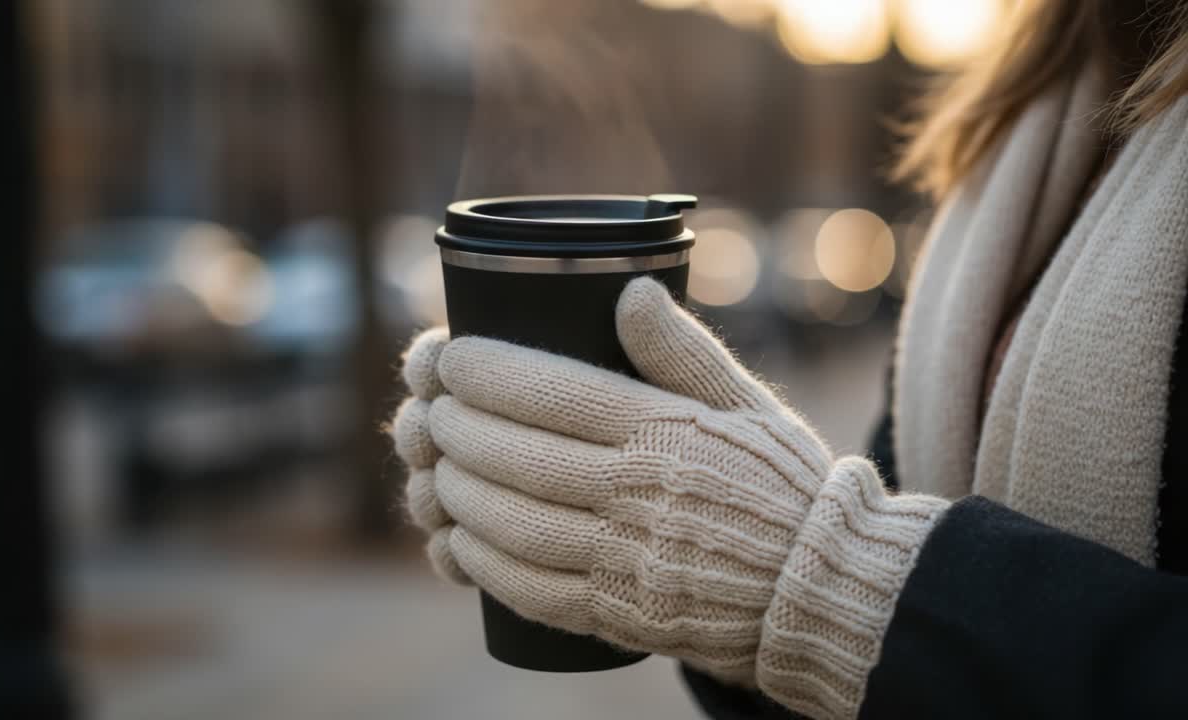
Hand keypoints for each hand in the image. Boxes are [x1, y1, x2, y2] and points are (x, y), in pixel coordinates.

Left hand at [392, 278, 946, 719]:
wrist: (815, 587)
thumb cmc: (778, 482)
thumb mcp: (743, 403)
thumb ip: (683, 349)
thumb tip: (628, 290)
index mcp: (665, 433)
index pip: (554, 393)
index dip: (487, 372)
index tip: (449, 357)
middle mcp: (639, 496)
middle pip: (519, 458)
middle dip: (458, 428)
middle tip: (431, 409)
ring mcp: (625, 560)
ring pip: (515, 525)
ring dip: (459, 493)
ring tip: (437, 468)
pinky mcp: (618, 613)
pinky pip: (533, 590)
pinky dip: (485, 564)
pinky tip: (459, 540)